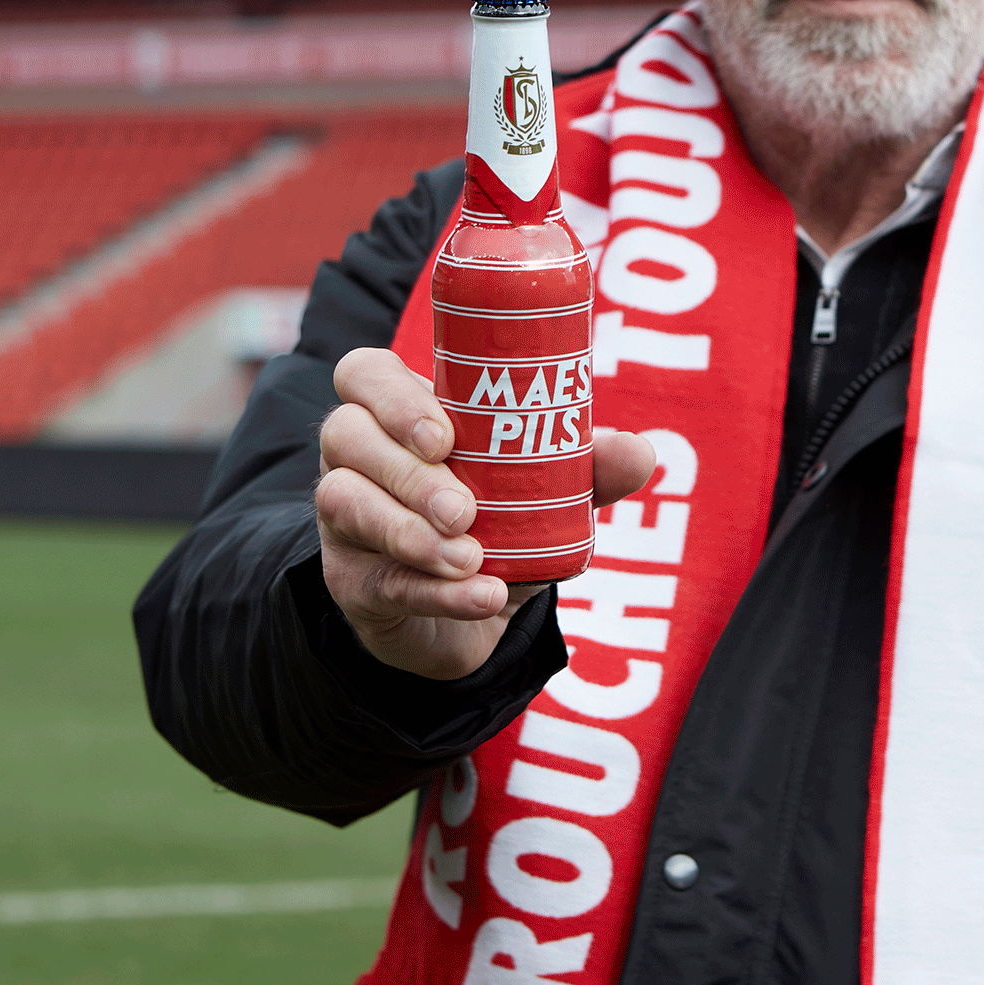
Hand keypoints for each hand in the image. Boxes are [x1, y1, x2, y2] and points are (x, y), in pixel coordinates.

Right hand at [315, 347, 654, 679]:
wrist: (473, 610)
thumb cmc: (503, 521)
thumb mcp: (545, 491)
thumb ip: (587, 468)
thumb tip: (639, 452)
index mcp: (400, 412)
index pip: (364, 375)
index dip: (393, 396)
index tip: (444, 434)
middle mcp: (357, 455)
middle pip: (346, 435)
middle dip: (407, 470)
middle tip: (464, 508)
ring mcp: (344, 519)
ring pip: (345, 503)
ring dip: (411, 532)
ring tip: (470, 555)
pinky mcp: (351, 582)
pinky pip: (380, 580)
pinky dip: (436, 591)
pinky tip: (481, 595)